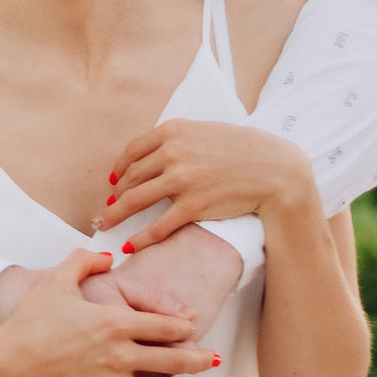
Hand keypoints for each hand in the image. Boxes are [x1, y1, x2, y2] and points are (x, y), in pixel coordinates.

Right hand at [0, 244, 215, 376]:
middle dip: (199, 361)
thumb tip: (106, 255)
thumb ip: (84, 261)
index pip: (164, 325)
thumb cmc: (31, 319)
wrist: (7, 360)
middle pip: (173, 361)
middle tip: (213, 361)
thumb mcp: (57, 279)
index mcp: (114, 322)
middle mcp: (119, 355)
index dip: (184, 328)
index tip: (193, 330)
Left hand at [110, 119, 318, 250]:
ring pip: (136, 200)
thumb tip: (154, 154)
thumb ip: (178, 140)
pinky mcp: (193, 206)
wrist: (272, 170)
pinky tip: (129, 245)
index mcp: (173, 131)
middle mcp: (172, 153)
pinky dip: (140, 238)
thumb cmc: (241, 150)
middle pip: (131, 177)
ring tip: (104, 225)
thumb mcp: (204, 132)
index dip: (120, 168)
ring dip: (115, 215)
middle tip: (107, 207)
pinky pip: (158, 226)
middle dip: (115, 194)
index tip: (113, 180)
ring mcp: (181, 180)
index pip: (133, 151)